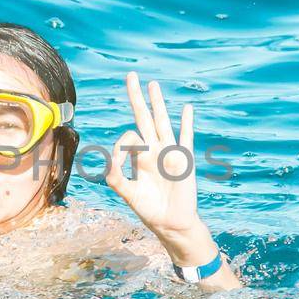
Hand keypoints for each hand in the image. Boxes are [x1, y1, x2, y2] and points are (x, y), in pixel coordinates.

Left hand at [106, 71, 215, 263]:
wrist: (171, 223)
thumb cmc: (149, 209)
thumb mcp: (126, 193)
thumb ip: (115, 177)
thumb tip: (111, 157)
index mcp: (139, 157)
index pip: (128, 137)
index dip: (121, 145)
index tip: (119, 162)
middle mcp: (154, 150)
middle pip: (144, 117)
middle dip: (137, 98)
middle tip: (131, 76)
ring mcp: (170, 152)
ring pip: (163, 121)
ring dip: (158, 103)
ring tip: (152, 84)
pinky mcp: (185, 160)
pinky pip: (186, 137)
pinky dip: (186, 123)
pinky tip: (187, 108)